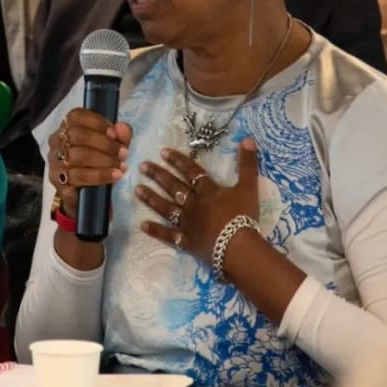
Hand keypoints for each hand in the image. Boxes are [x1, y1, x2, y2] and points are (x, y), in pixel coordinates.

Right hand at [46, 108, 130, 219]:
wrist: (85, 194)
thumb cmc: (97, 165)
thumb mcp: (112, 148)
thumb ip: (120, 136)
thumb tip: (122, 128)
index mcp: (67, 127)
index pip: (77, 116)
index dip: (97, 123)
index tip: (114, 134)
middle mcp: (56, 141)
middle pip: (79, 135)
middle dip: (105, 144)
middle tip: (123, 153)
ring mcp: (54, 160)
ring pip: (79, 155)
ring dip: (104, 160)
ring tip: (121, 166)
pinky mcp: (56, 179)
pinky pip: (79, 175)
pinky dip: (100, 175)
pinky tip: (114, 176)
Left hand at [137, 139, 259, 263]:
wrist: (237, 247)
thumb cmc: (243, 216)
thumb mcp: (249, 187)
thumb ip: (248, 164)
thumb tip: (248, 139)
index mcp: (208, 191)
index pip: (191, 171)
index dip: (178, 161)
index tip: (162, 152)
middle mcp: (193, 204)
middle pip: (173, 187)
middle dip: (157, 175)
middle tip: (141, 167)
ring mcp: (187, 223)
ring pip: (166, 208)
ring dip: (151, 198)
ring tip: (137, 190)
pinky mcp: (187, 241)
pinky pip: (169, 235)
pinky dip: (156, 231)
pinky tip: (142, 226)